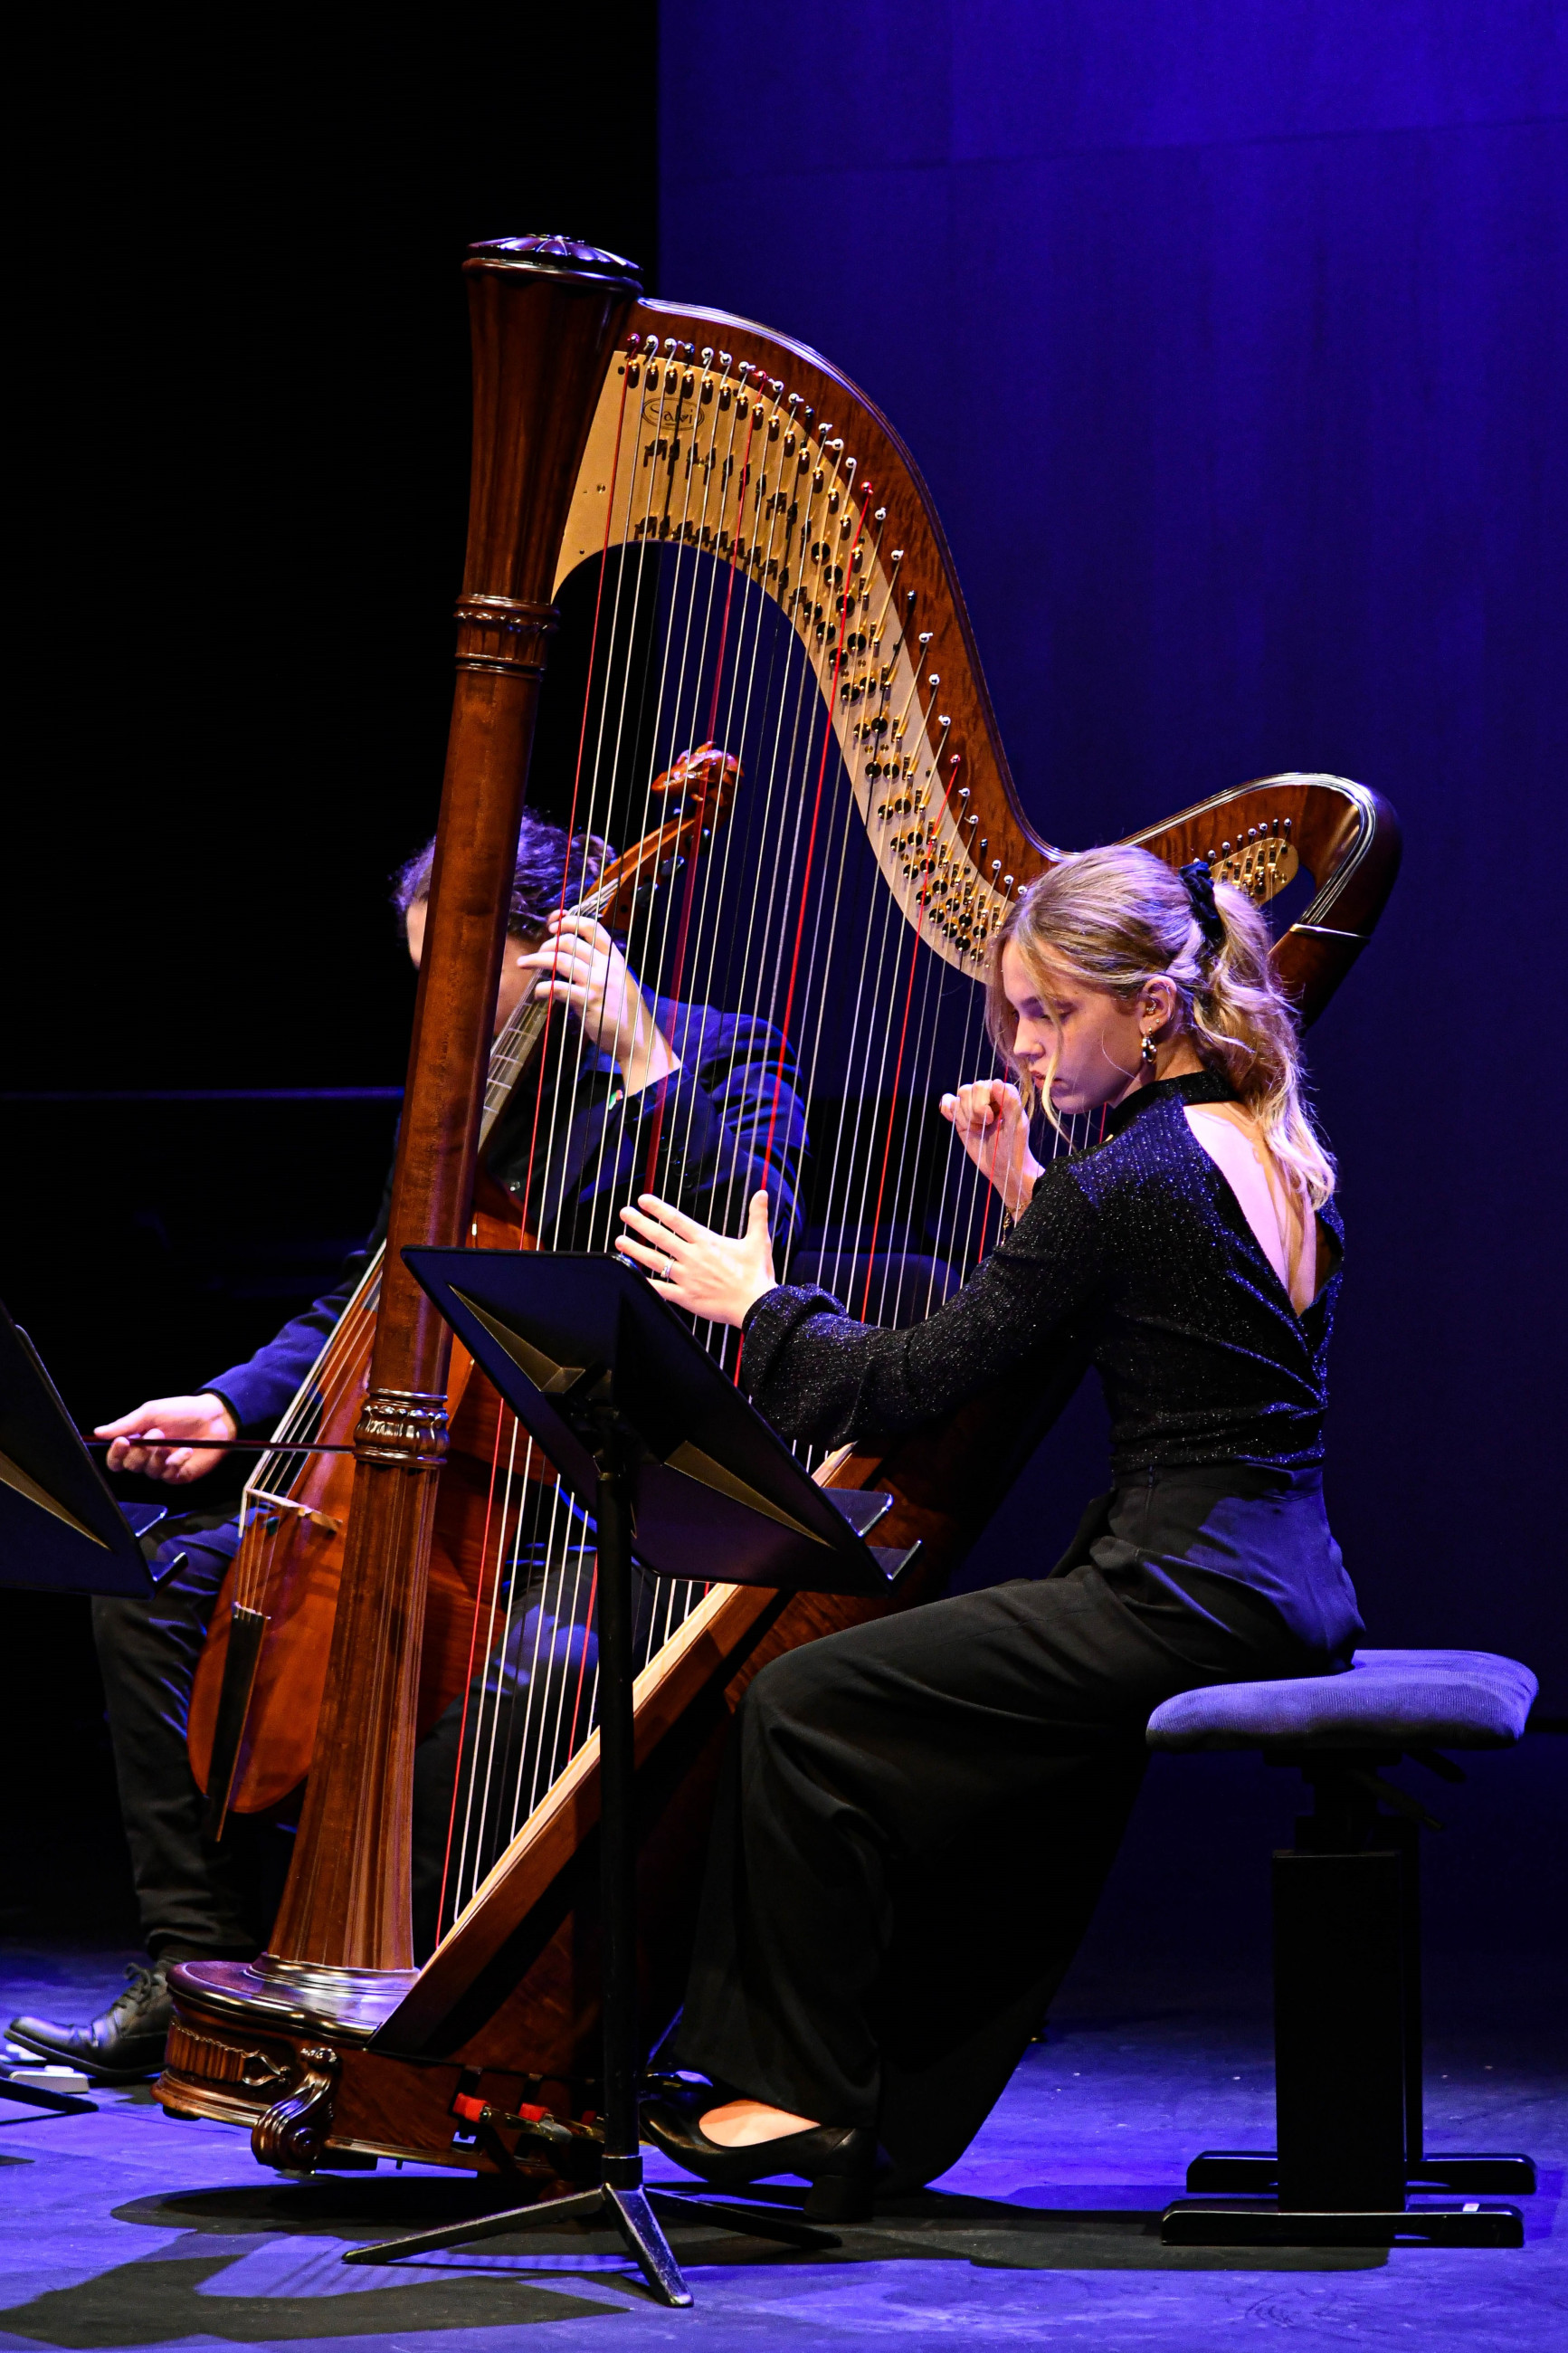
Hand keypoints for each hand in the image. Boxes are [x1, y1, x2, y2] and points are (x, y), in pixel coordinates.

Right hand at [95, 1393, 237, 1484]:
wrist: (215, 1417)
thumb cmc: (182, 1411)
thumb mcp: (152, 1412)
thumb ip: (126, 1424)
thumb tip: (98, 1433)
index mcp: (137, 1441)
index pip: (116, 1458)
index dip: (115, 1454)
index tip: (122, 1442)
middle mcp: (147, 1457)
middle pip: (130, 1466)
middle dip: (140, 1451)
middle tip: (156, 1434)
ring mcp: (163, 1466)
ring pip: (149, 1472)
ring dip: (158, 1456)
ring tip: (170, 1441)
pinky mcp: (179, 1474)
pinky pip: (169, 1475)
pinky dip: (175, 1462)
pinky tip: (186, 1450)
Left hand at [513, 913, 678, 1094]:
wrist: (638, 1039)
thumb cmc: (625, 1012)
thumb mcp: (619, 981)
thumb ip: (601, 967)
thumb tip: (573, 955)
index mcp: (615, 959)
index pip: (592, 927)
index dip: (569, 921)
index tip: (554, 925)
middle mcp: (606, 967)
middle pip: (569, 941)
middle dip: (547, 943)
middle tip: (537, 953)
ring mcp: (597, 984)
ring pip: (559, 960)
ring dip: (537, 959)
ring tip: (525, 964)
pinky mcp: (588, 1003)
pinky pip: (558, 988)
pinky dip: (543, 988)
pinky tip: (538, 994)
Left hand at [616, 1189, 776, 1326]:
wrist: (756, 1305)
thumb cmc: (757, 1274)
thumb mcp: (759, 1241)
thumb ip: (757, 1216)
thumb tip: (762, 1193)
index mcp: (707, 1241)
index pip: (677, 1220)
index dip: (658, 1208)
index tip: (643, 1200)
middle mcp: (693, 1257)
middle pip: (660, 1236)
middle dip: (639, 1223)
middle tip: (624, 1213)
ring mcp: (687, 1278)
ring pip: (655, 1261)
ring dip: (635, 1250)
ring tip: (619, 1240)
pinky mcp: (686, 1297)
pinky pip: (661, 1289)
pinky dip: (646, 1283)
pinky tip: (632, 1276)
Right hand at [939, 1079, 1041, 1213]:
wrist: (1003, 1168)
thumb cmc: (1014, 1147)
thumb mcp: (1016, 1125)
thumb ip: (1010, 1101)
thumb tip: (996, 1082)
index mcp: (1004, 1093)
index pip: (984, 1085)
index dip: (982, 1103)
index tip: (992, 1120)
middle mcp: (989, 1096)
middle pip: (969, 1090)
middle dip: (974, 1112)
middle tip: (986, 1126)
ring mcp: (974, 1106)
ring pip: (958, 1097)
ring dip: (965, 1116)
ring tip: (978, 1129)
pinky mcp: (962, 1117)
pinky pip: (948, 1102)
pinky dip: (947, 1110)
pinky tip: (955, 1121)